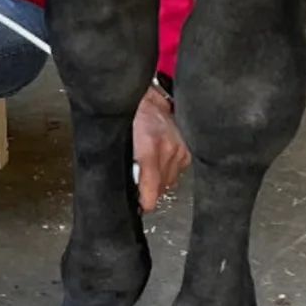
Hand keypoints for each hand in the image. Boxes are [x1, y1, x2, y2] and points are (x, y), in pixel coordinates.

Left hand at [132, 87, 189, 212]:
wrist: (148, 98)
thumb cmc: (130, 117)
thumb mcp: (119, 142)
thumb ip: (125, 166)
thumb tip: (129, 188)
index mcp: (149, 149)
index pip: (152, 189)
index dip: (145, 202)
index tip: (140, 207)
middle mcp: (168, 151)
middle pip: (161, 188)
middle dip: (149, 191)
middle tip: (138, 189)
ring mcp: (180, 151)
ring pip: (169, 182)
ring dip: (158, 182)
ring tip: (147, 174)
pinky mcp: (186, 150)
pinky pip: (177, 171)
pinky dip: (167, 171)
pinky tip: (159, 164)